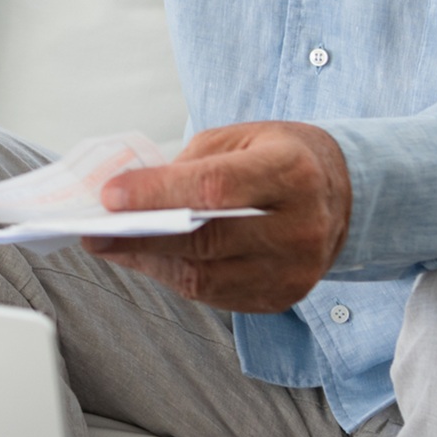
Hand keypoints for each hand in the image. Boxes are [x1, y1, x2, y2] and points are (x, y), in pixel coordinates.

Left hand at [86, 121, 350, 311]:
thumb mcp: (242, 139)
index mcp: (292, 172)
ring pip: (206, 278)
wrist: (342, 194)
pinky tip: (147, 259)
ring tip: (109, 246)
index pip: (216, 188)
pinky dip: (174, 277)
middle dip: (141, 236)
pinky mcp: (282, 297)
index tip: (109, 195)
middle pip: (208, 240)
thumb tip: (127, 195)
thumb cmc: (283, 158)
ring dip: (150, 262)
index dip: (158, 193)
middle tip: (93, 231)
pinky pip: (215, 296)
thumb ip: (189, 165)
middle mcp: (300, 227)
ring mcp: (294, 270)